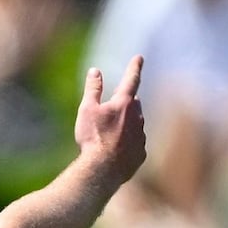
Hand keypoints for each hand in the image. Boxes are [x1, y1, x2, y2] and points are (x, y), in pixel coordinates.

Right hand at [75, 55, 146, 187]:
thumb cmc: (92, 138)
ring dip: (128, 124)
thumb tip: (94, 71)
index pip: (131, 80)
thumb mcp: (87, 110)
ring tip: (113, 132)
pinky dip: (128, 144)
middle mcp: (137, 118)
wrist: (102, 169)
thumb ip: (93, 89)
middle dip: (129, 101)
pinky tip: (116, 151)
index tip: (139, 58)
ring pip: (136, 125)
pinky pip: (136, 145)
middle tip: (120, 101)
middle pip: (135, 104)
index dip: (134, 67)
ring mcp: (141, 137)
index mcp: (124, 104)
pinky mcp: (140, 154)